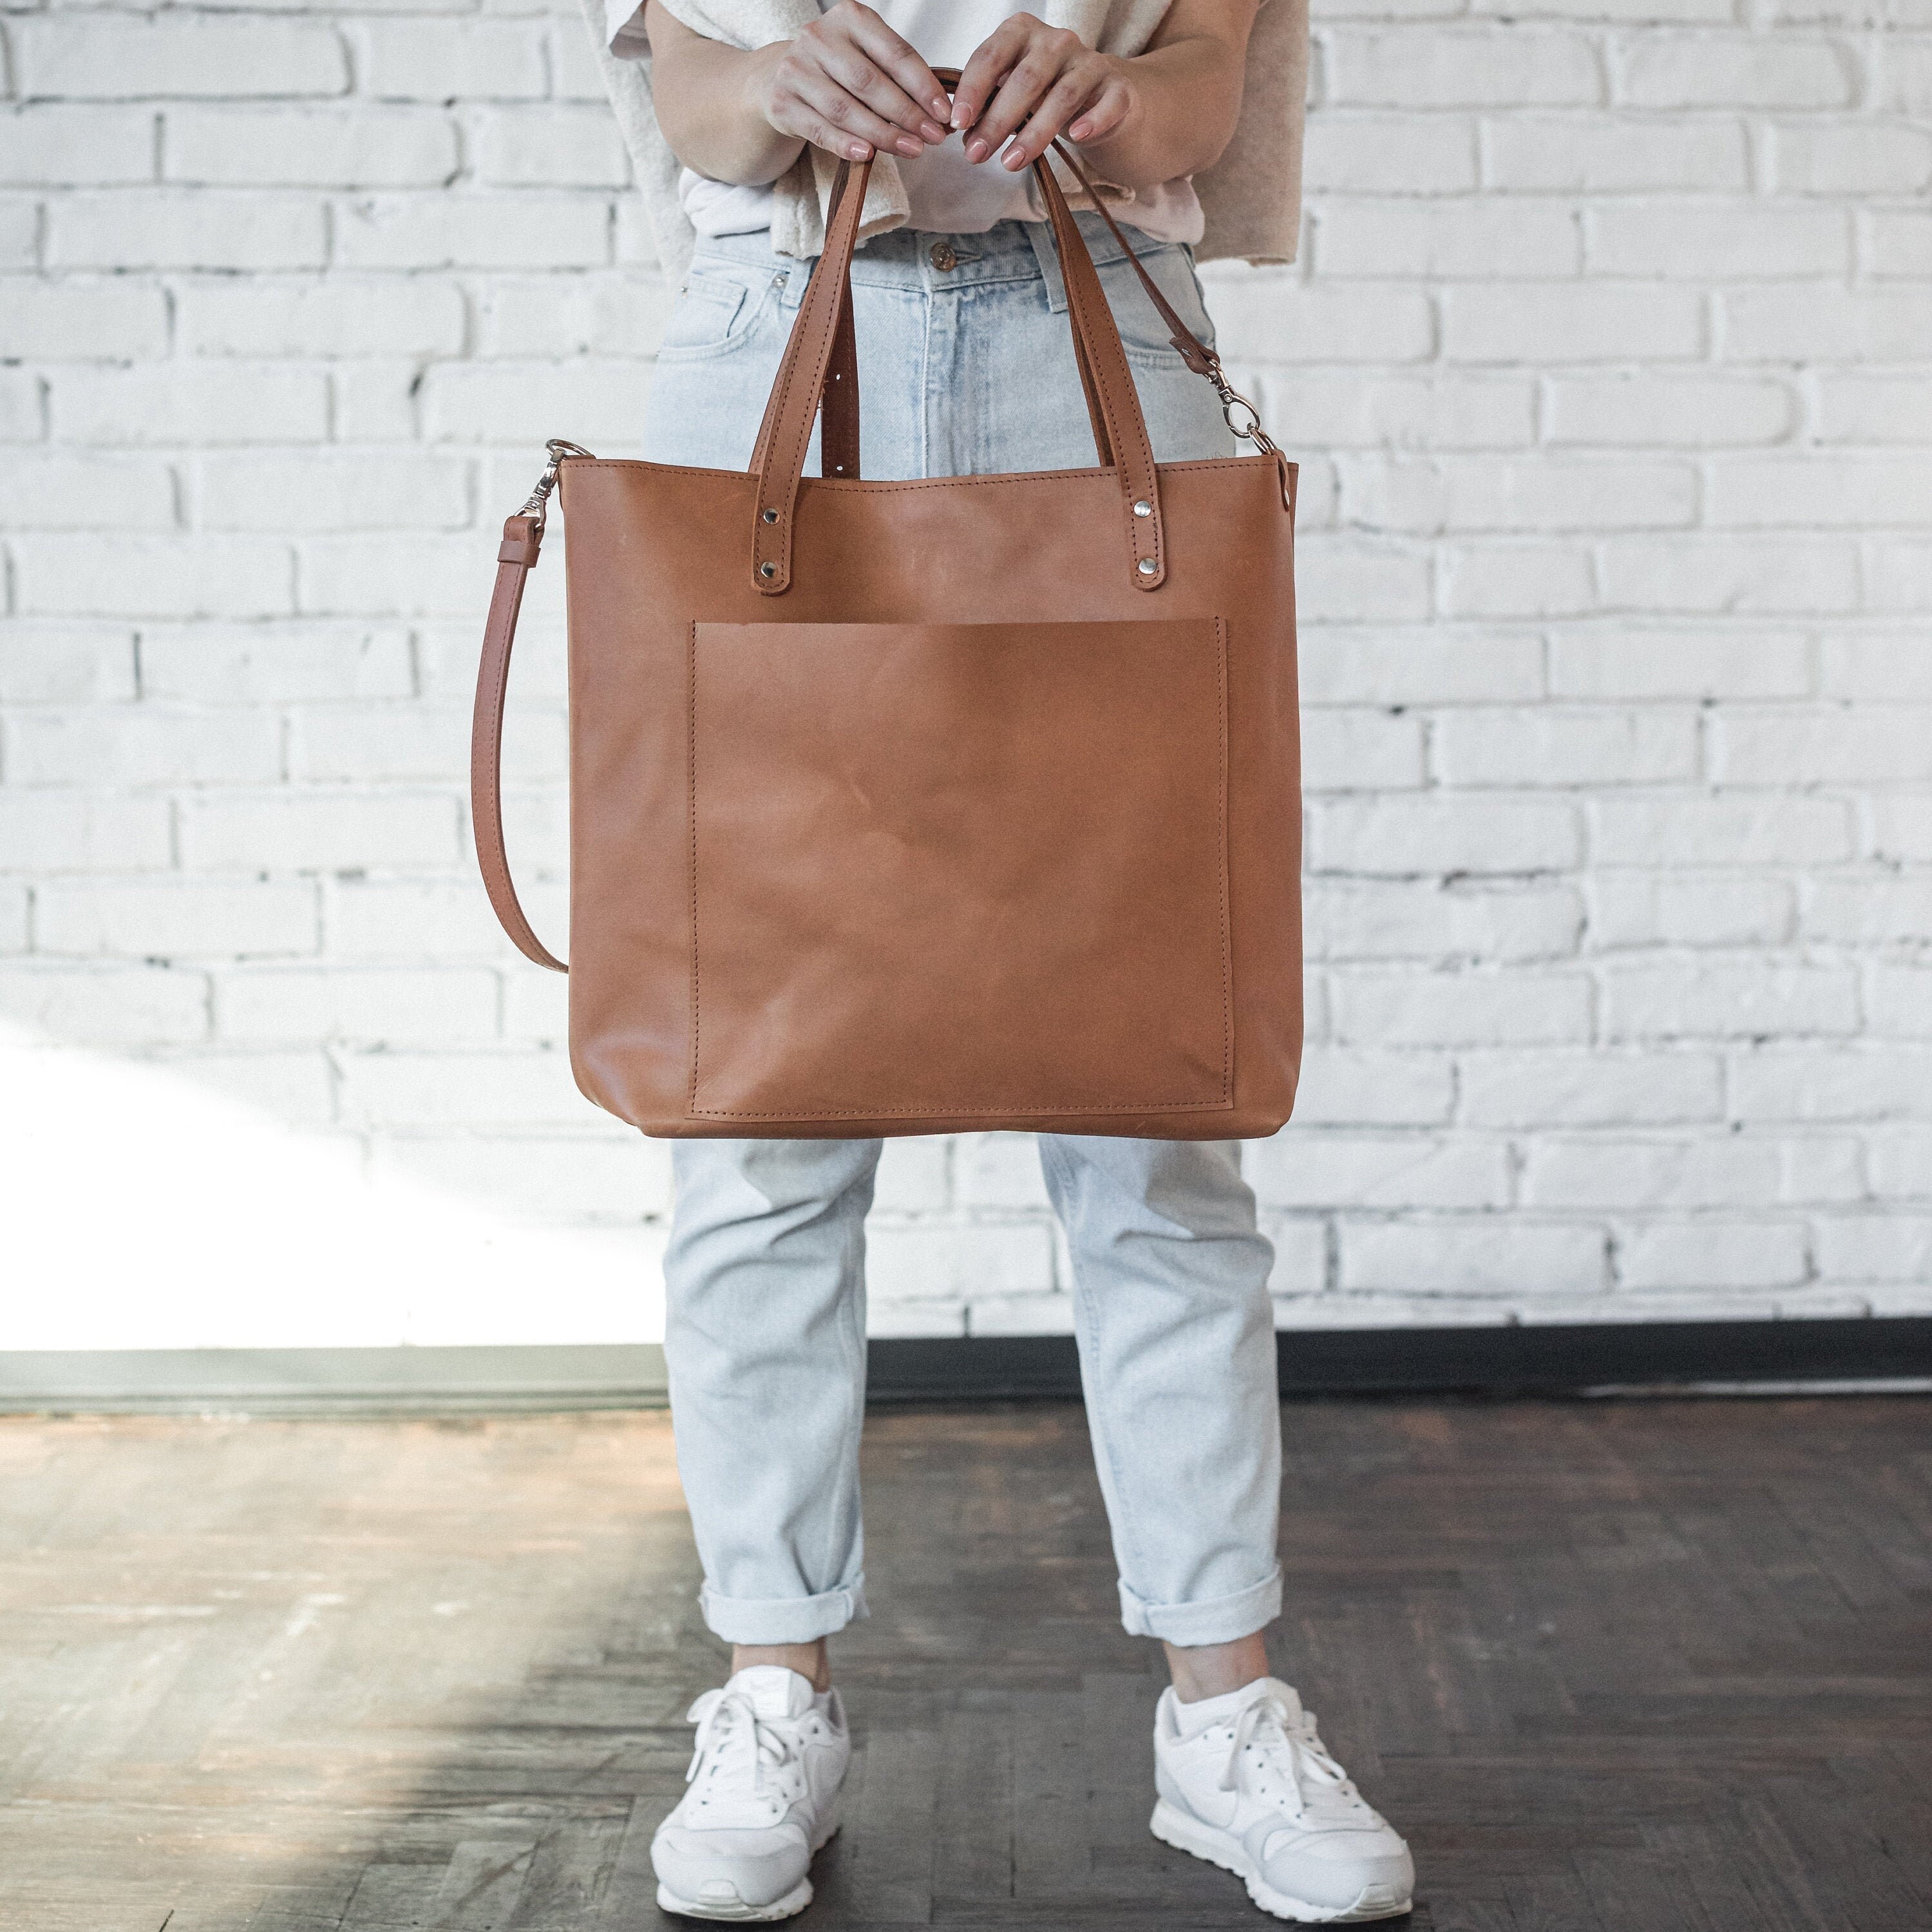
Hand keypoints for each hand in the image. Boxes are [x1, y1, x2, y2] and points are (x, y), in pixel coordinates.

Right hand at [746, 0, 951, 162]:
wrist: (778, 79)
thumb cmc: (837, 71)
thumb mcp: (866, 57)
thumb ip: (898, 76)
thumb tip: (942, 111)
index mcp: (849, 18)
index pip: (894, 53)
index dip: (923, 86)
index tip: (944, 114)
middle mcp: (819, 37)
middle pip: (870, 82)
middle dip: (907, 114)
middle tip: (933, 139)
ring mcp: (796, 68)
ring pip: (845, 108)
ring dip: (883, 134)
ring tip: (912, 150)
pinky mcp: (782, 102)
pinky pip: (820, 129)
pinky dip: (845, 144)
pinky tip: (868, 156)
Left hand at [951, 13, 1132, 171]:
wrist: (1101, 98)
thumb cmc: (1047, 94)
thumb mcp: (1013, 92)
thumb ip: (989, 105)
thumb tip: (965, 138)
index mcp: (1022, 32)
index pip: (992, 56)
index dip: (973, 89)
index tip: (957, 123)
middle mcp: (1057, 41)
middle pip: (1025, 79)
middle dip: (997, 120)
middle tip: (975, 155)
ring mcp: (1090, 62)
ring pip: (1062, 96)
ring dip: (1034, 133)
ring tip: (1010, 163)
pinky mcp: (1117, 87)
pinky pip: (1108, 103)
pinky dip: (1094, 119)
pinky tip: (1077, 137)